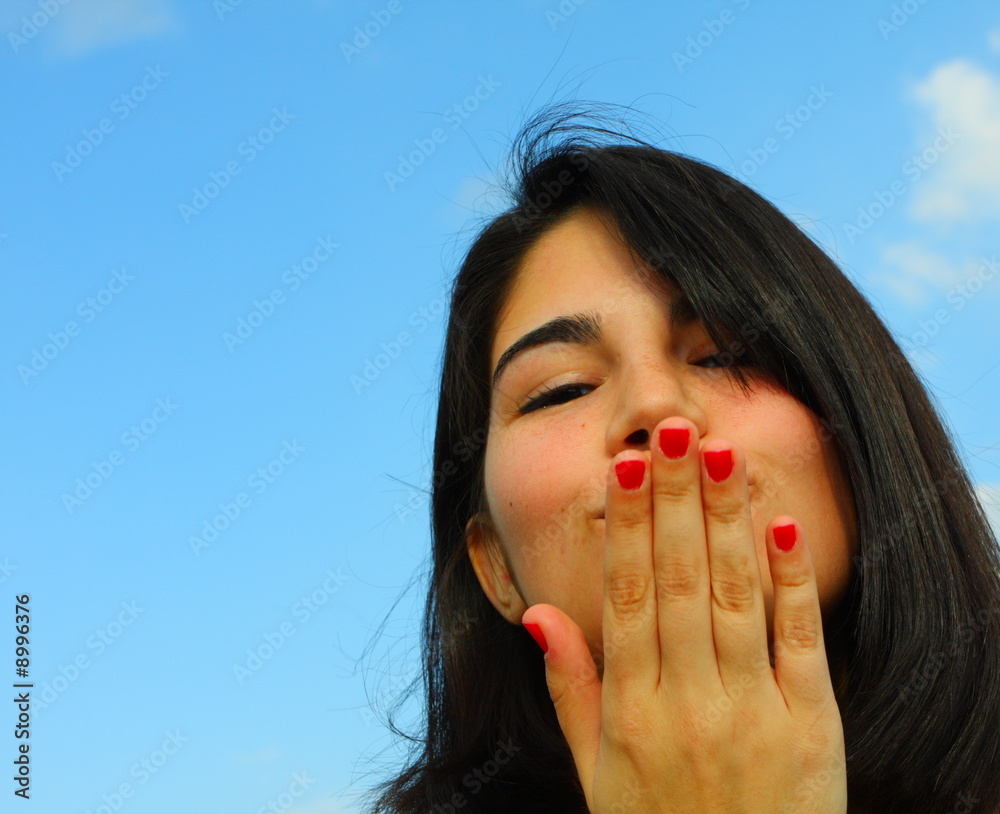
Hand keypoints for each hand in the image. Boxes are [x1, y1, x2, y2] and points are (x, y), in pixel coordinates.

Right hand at [521, 417, 847, 812]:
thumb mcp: (594, 772)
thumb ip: (570, 688)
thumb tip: (540, 613)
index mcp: (631, 712)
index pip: (627, 596)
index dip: (628, 525)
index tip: (627, 465)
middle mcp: (688, 703)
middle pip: (680, 580)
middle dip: (676, 498)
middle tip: (673, 429)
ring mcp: (752, 712)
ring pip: (734, 597)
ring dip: (726, 520)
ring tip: (718, 453)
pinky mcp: (811, 726)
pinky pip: (799, 642)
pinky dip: (792, 582)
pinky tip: (782, 526)